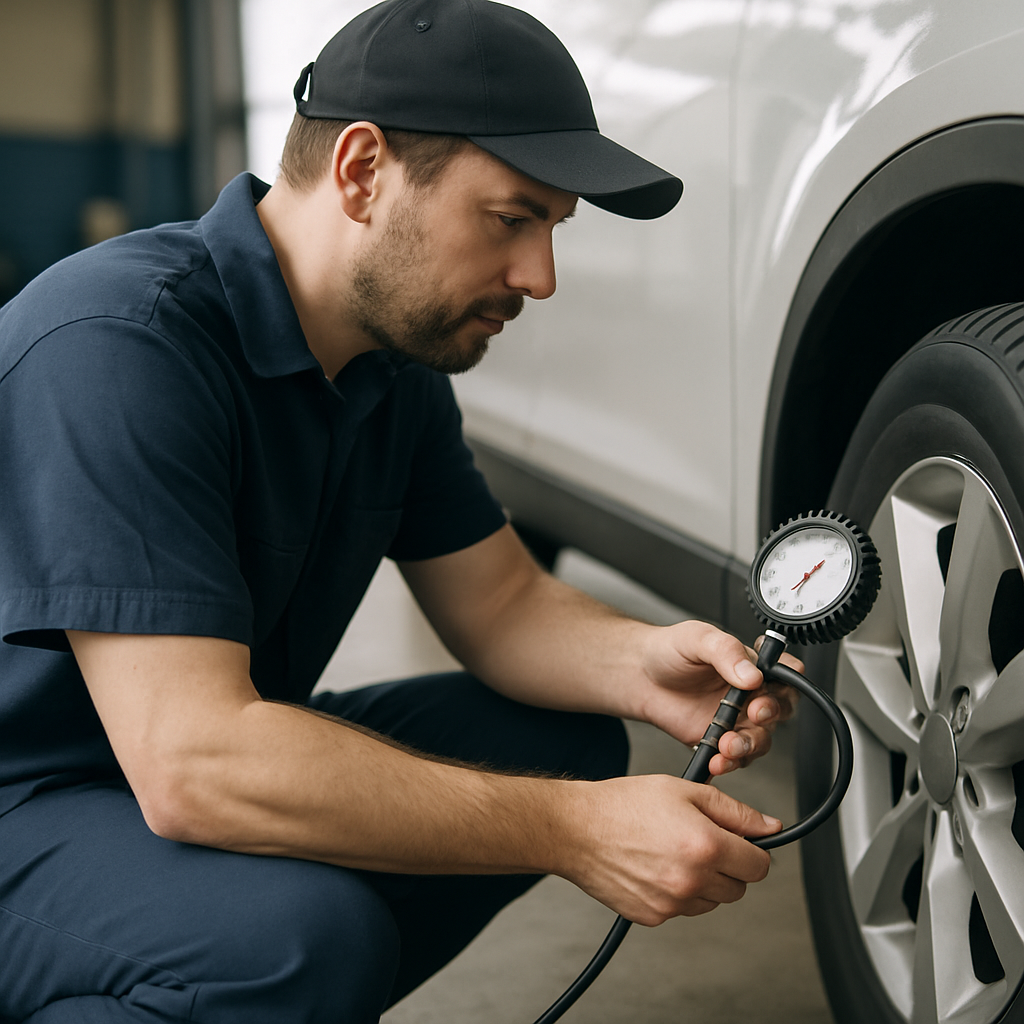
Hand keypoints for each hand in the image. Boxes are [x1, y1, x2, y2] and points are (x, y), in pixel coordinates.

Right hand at [564, 773, 779, 924]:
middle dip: (728, 865)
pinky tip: (655, 866)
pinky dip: (677, 892)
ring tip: (672, 851)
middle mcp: (693, 881)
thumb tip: (769, 827)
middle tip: (698, 839)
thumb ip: (734, 811)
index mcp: (706, 846)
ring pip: (712, 901)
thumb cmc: (625, 804)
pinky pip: (682, 909)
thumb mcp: (684, 790)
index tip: (738, 840)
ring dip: (703, 881)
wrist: (577, 829)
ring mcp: (672, 904)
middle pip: (738, 887)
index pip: (759, 865)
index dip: (751, 849)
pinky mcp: (653, 916)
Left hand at [636, 620, 800, 775]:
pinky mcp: (719, 741)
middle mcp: (750, 694)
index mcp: (752, 665)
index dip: (790, 682)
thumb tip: (752, 674)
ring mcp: (736, 720)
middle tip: (754, 714)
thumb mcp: (697, 638)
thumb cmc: (669, 650)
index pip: (787, 673)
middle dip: (770, 716)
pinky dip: (728, 762)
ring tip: (727, 745)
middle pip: (780, 710)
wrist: (640, 676)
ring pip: (760, 739)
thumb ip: (725, 651)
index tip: (770, 688)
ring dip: (748, 745)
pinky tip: (717, 760)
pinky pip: (734, 758)